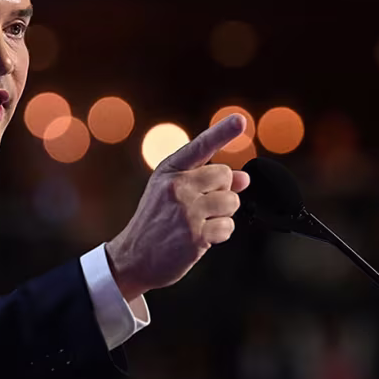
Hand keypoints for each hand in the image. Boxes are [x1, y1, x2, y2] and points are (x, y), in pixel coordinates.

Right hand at [105, 115, 251, 300]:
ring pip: (231, 201)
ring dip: (223, 214)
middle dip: (222, 190)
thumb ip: (206, 180)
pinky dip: (220, 234)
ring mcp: (186, 212)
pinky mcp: (195, 236)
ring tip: (199, 222)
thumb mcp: (171, 192)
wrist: (133, 258)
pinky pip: (228, 227)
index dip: (223, 132)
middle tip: (200, 206)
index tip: (240, 120)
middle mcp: (177, 187)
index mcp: (169, 171)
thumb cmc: (156, 221)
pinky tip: (200, 238)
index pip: (201, 146)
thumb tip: (244, 178)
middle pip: (225, 175)